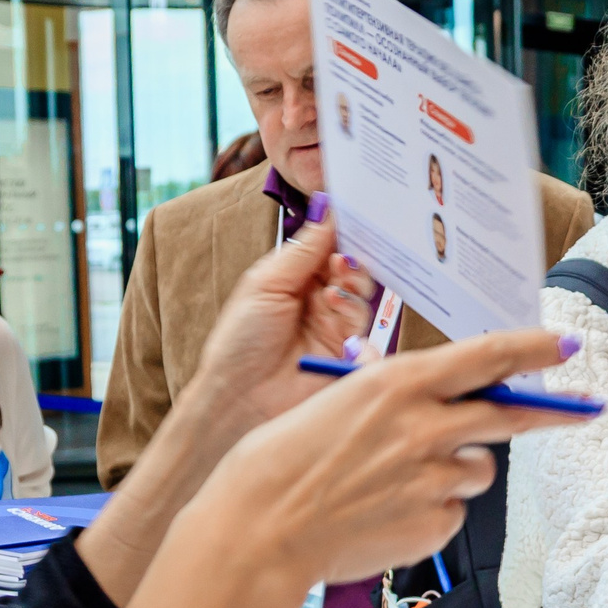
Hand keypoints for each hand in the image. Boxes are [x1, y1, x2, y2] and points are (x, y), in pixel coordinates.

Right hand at [56, 327, 591, 607]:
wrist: (258, 530)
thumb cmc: (280, 462)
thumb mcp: (339, 402)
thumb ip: (396, 400)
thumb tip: (440, 402)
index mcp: (398, 382)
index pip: (488, 356)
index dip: (535, 348)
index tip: (566, 344)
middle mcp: (426, 426)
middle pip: (510, 415)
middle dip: (553, 410)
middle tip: (583, 407)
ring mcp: (433, 478)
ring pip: (479, 470)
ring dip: (457, 471)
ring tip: (401, 482)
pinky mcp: (434, 525)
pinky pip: (453, 514)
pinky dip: (432, 512)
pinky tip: (388, 515)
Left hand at [180, 216, 373, 443]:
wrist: (241, 398)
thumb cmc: (241, 342)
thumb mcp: (266, 283)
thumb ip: (303, 249)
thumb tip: (327, 209)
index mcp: (296, 279)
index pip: (328, 246)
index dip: (341, 232)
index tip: (353, 215)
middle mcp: (320, 300)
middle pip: (352, 268)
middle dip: (352, 258)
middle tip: (343, 258)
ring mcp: (336, 326)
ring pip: (363, 294)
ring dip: (353, 284)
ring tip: (334, 285)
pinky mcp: (351, 353)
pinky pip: (367, 326)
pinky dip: (354, 313)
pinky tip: (335, 311)